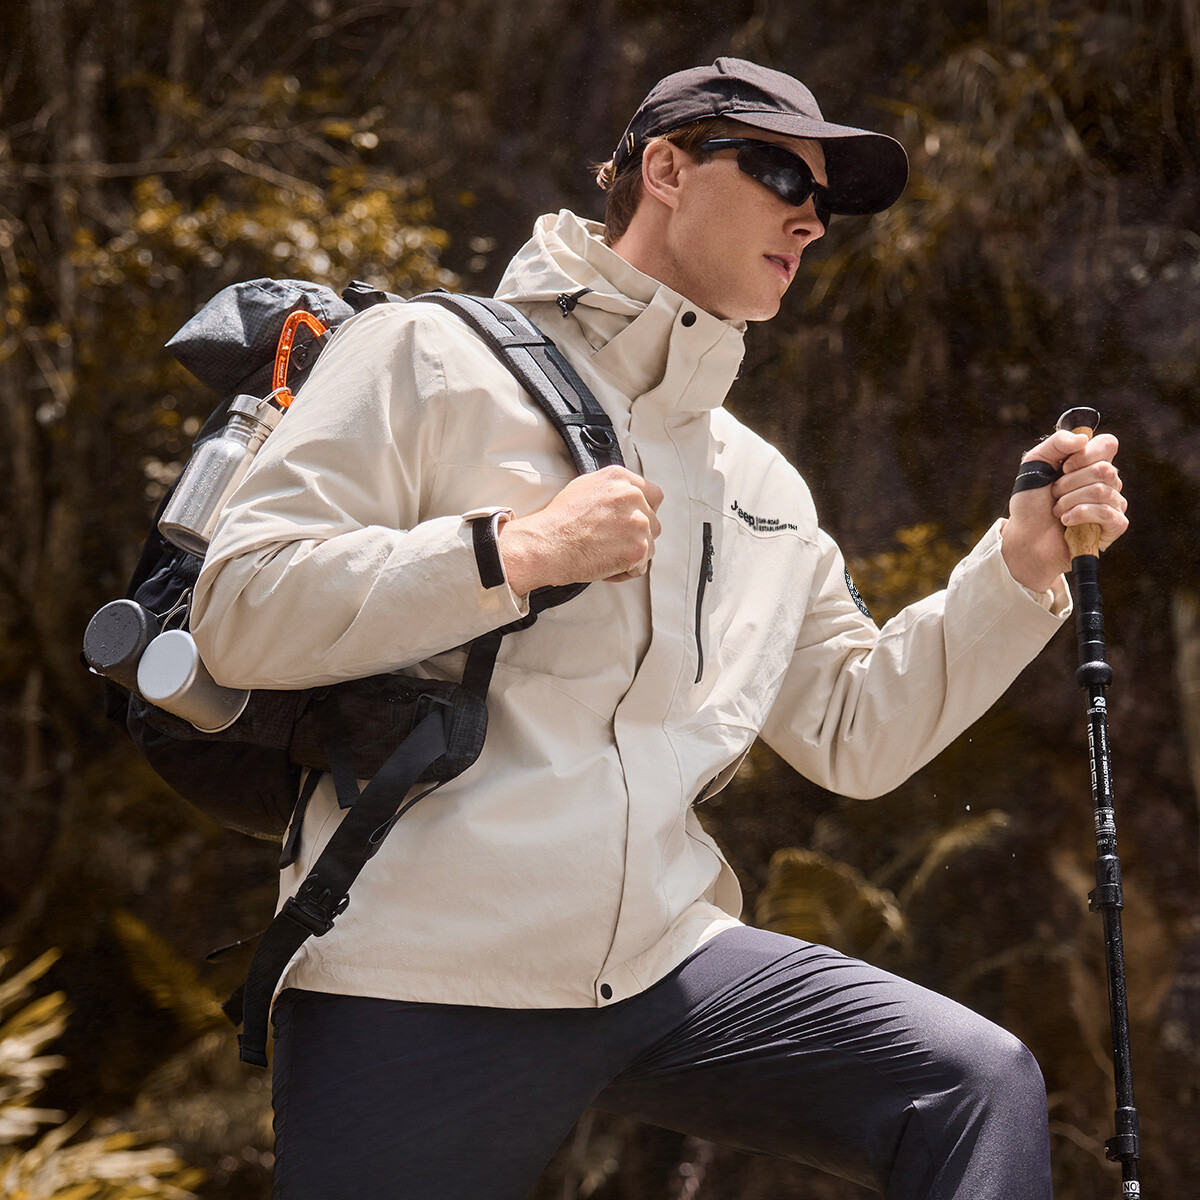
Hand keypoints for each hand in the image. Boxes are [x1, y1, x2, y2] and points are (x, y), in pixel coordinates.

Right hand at [497, 466, 663, 593]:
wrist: (548, 544)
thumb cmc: (559, 520)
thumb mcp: (585, 487)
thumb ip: (612, 489)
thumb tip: (625, 497)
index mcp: (620, 478)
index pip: (652, 494)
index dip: (643, 511)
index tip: (631, 522)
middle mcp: (633, 496)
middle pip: (653, 521)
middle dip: (636, 534)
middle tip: (611, 541)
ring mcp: (639, 521)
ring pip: (649, 543)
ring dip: (631, 552)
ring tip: (604, 553)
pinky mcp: (639, 547)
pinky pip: (641, 565)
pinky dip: (625, 570)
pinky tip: (604, 564)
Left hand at [1002, 428, 1128, 592]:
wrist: (1026, 538)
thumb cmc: (1031, 503)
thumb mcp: (1035, 464)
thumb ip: (1056, 443)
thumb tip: (1082, 439)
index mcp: (1092, 463)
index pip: (1109, 444)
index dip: (1086, 454)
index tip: (1063, 467)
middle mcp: (1107, 482)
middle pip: (1104, 469)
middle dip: (1068, 483)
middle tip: (1054, 494)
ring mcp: (1113, 503)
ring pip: (1101, 491)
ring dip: (1069, 501)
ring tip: (1057, 510)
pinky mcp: (1115, 526)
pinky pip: (1107, 513)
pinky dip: (1080, 515)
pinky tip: (1067, 521)